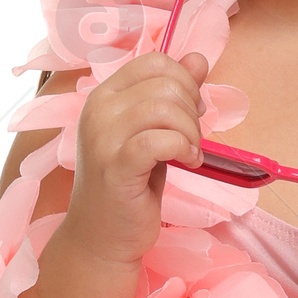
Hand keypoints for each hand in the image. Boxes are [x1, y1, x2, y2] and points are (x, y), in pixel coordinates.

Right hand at [68, 50, 210, 269]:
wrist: (102, 238)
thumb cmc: (129, 186)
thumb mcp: (153, 132)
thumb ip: (173, 95)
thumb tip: (199, 59)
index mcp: (105, 95)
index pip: (154, 62)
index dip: (184, 81)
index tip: (193, 111)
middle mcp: (98, 109)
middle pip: (164, 84)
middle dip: (191, 110)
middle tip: (192, 139)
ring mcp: (102, 137)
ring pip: (164, 109)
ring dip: (190, 131)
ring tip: (190, 153)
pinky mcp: (115, 166)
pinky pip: (159, 140)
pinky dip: (183, 148)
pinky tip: (187, 163)